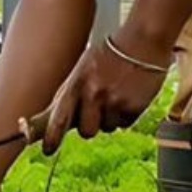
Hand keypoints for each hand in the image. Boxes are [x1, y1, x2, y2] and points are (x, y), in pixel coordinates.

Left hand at [41, 35, 170, 155]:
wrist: (143, 40)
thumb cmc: (110, 54)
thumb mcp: (83, 69)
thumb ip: (68, 94)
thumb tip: (47, 120)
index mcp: (77, 84)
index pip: (59, 118)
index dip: (51, 138)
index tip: (47, 151)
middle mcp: (94, 94)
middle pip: (86, 131)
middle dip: (91, 125)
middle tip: (98, 108)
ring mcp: (115, 102)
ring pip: (108, 128)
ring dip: (111, 118)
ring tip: (117, 95)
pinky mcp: (134, 107)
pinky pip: (126, 123)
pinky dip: (126, 114)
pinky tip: (129, 95)